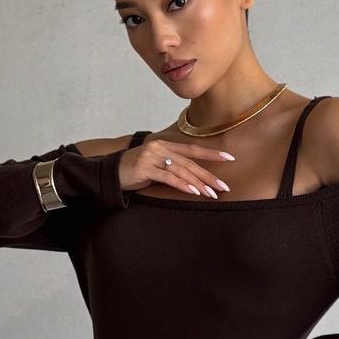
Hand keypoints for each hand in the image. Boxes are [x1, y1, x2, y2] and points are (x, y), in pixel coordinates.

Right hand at [118, 138, 234, 197]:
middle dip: (209, 175)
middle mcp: (160, 148)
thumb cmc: (134, 171)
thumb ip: (172, 167)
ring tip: (211, 193)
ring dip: (198, 183)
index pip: (193, 149)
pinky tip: (193, 191)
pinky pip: (168, 177)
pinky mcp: (145, 168)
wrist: (109, 173)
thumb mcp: (155, 165)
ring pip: (182, 170)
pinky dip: (182, 184)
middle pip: (190, 162)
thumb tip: (194, 178)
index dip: (211, 153)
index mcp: (165, 145)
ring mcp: (152, 157)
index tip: (229, 158)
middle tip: (224, 186)